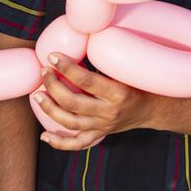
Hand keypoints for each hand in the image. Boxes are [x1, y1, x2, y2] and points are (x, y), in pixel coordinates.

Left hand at [33, 54, 153, 149]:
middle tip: (44, 72)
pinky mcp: (100, 134)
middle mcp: (110, 112)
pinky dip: (60, 142)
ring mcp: (104, 126)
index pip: (86, 80)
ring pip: (70, 123)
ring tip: (37, 95)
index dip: (67, 67)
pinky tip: (44, 136)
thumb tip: (78, 46)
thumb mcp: (126, 72)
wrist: (153, 109)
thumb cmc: (139, 84)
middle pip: (73, 102)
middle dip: (53, 86)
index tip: (53, 56)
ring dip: (50, 109)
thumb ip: (104, 65)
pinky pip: (78, 143)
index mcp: (118, 93)